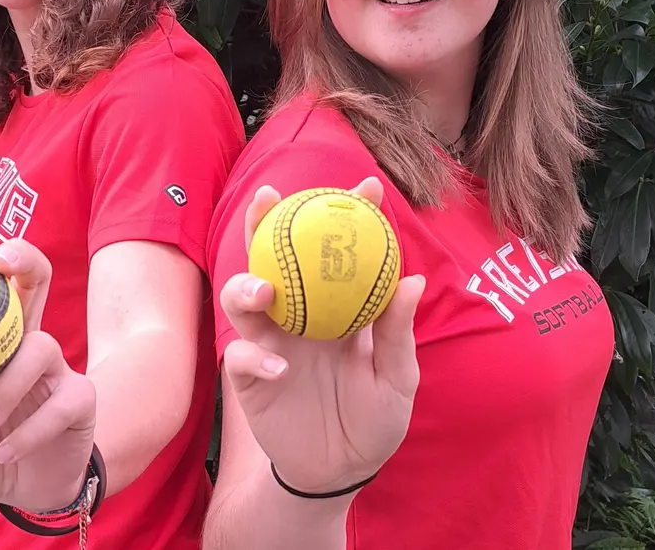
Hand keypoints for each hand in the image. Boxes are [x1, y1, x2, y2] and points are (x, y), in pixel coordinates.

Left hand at [0, 230, 95, 511]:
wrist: (26, 494)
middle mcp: (22, 344)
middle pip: (33, 280)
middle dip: (21, 257)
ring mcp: (55, 369)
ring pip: (42, 346)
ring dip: (11, 381)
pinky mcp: (80, 399)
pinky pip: (60, 403)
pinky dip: (29, 430)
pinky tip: (5, 452)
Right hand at [218, 179, 426, 494]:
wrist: (340, 471)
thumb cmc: (375, 421)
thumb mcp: (397, 380)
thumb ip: (396, 333)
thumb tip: (413, 280)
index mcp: (339, 309)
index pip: (342, 253)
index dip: (351, 215)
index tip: (366, 184)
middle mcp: (300, 316)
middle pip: (275, 258)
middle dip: (267, 223)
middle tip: (272, 197)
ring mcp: (271, 343)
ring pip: (243, 299)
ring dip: (247, 286)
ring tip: (264, 289)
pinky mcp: (249, 378)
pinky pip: (242, 357)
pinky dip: (255, 359)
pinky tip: (279, 369)